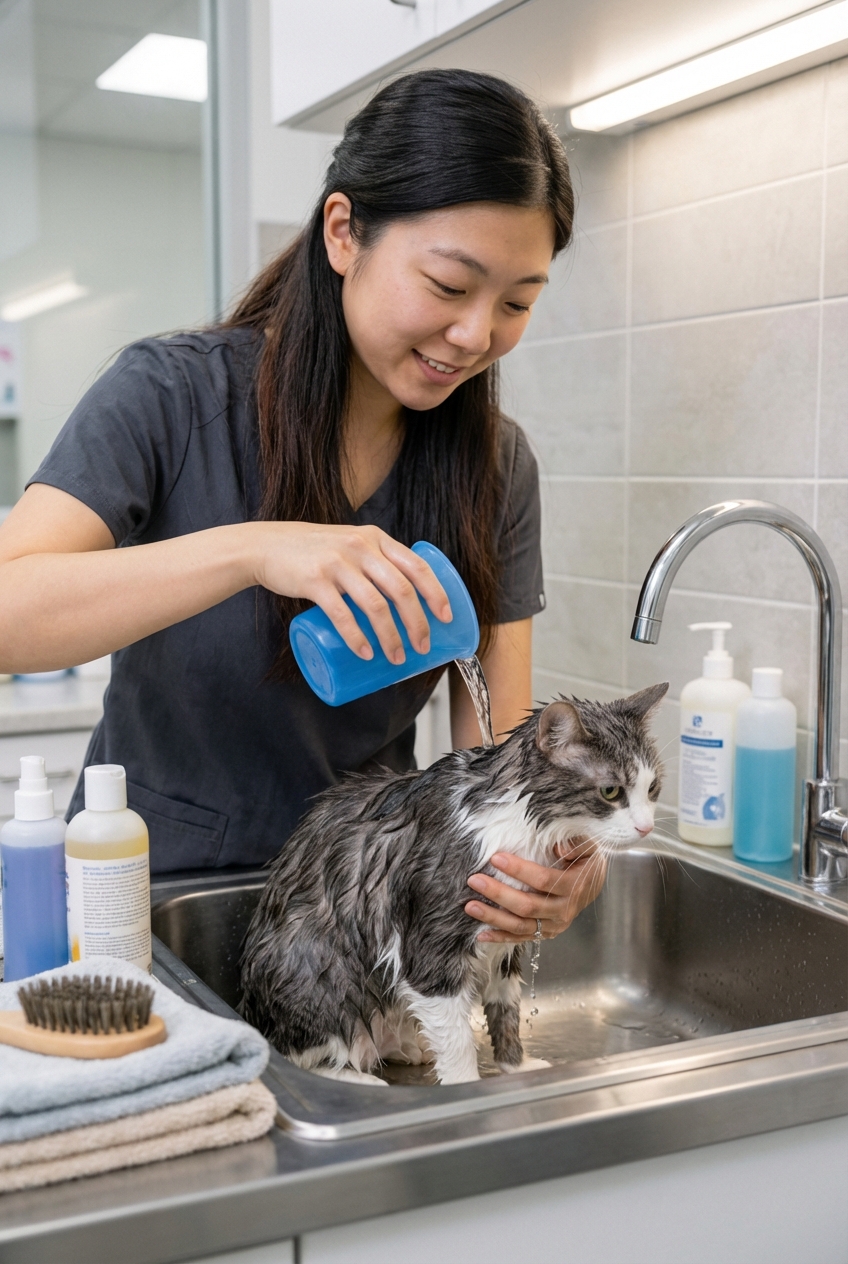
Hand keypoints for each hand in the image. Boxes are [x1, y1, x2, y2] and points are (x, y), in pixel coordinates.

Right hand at [250, 522, 451, 665]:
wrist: (266, 545)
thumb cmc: (313, 551)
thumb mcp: (351, 544)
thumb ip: (375, 560)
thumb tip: (405, 597)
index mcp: (376, 539)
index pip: (417, 566)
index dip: (437, 594)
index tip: (446, 619)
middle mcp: (361, 547)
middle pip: (401, 591)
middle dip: (418, 624)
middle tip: (423, 648)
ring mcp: (337, 563)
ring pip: (376, 606)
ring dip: (391, 637)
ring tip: (396, 658)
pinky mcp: (314, 581)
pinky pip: (341, 615)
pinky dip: (356, 638)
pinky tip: (366, 653)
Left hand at [464, 839, 607, 943]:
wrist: (593, 882)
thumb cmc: (586, 860)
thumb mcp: (589, 846)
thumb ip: (576, 844)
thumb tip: (559, 847)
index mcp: (574, 887)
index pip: (543, 880)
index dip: (519, 870)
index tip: (495, 857)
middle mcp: (564, 910)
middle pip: (528, 906)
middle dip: (499, 893)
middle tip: (475, 880)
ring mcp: (555, 925)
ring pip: (521, 926)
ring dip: (494, 917)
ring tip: (470, 906)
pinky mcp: (546, 933)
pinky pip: (522, 938)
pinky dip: (501, 937)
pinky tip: (481, 934)